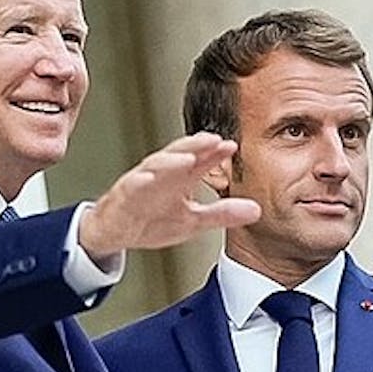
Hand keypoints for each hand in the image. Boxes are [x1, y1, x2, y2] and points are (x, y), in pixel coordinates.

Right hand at [78, 132, 260, 258]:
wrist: (116, 231)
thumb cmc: (152, 220)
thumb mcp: (194, 222)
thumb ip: (223, 214)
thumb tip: (256, 210)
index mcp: (181, 179)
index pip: (201, 161)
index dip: (215, 153)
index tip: (231, 146)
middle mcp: (163, 175)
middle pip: (180, 154)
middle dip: (196, 146)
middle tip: (213, 140)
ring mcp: (142, 183)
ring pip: (156, 166)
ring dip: (171, 160)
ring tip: (187, 157)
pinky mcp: (123, 196)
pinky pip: (130, 186)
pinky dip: (138, 181)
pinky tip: (146, 178)